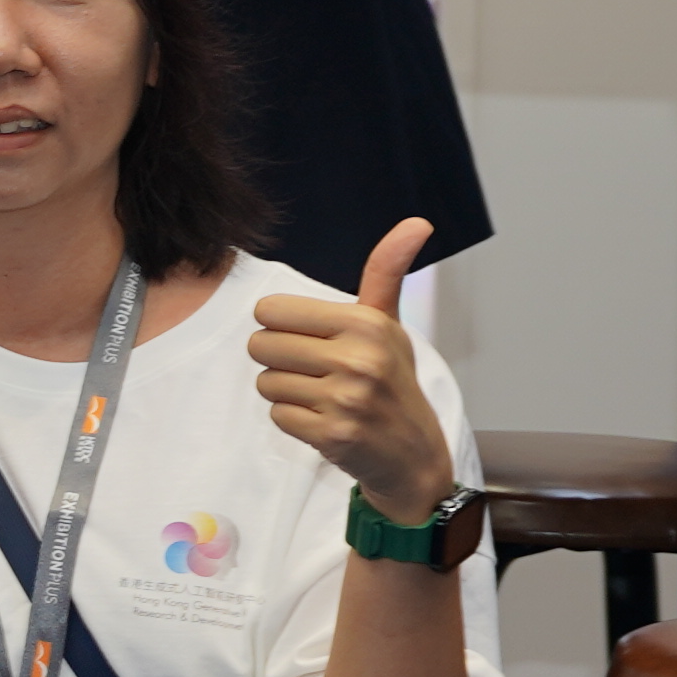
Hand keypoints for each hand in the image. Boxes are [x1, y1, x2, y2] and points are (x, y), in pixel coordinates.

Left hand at [251, 221, 454, 526]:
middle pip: (260, 346)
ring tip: (325, 398)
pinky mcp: (333, 435)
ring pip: (265, 383)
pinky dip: (294, 421)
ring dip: (287, 393)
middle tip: (317, 374)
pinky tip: (326, 422)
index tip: (314, 341)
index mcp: (366, 323)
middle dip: (279, 361)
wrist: (413, 454)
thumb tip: (417, 222)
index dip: (281, 327)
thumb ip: (386, 273)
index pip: (269, 310)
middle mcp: (359, 358)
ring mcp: (347, 399)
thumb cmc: (391, 381)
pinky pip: (277, 416)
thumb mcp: (388, 324)